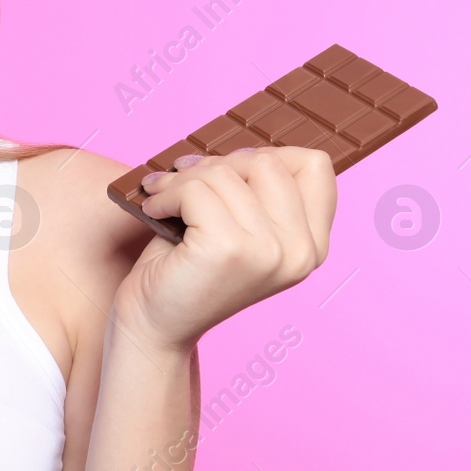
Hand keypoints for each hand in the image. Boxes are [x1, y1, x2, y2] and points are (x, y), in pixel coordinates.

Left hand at [112, 146, 336, 352]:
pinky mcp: (229, 250)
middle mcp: (302, 252)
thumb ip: (256, 192)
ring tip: (161, 197)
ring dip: (181, 179)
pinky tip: (154, 210)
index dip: (265, 156)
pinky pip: (195, 190)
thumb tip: (246, 145)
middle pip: (267, 161)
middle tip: (181, 182)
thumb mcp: (238, 226)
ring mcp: (270, 253)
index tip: (226, 171)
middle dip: (215, 163)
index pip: (316, 165)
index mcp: (313, 246)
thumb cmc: (189, 268)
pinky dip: (166, 193)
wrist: (154, 325)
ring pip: (225, 173)